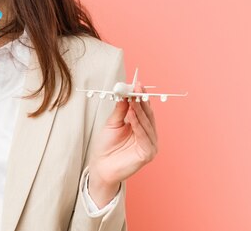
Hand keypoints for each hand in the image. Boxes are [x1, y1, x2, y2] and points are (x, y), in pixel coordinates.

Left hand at [87, 80, 157, 206]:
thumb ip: (121, 110)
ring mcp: (150, 144)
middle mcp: (148, 135)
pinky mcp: (148, 153)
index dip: (141, 96)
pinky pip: (144, 136)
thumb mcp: (113, 123)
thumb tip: (125, 93)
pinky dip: (138, 124)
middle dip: (142, 101)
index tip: (138, 84)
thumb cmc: (106, 146)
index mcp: (141, 127)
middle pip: (147, 115)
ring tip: (133, 99)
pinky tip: (132, 114)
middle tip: (137, 88)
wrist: (100, 166)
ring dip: (139, 110)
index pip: (144, 109)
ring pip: (146, 124)